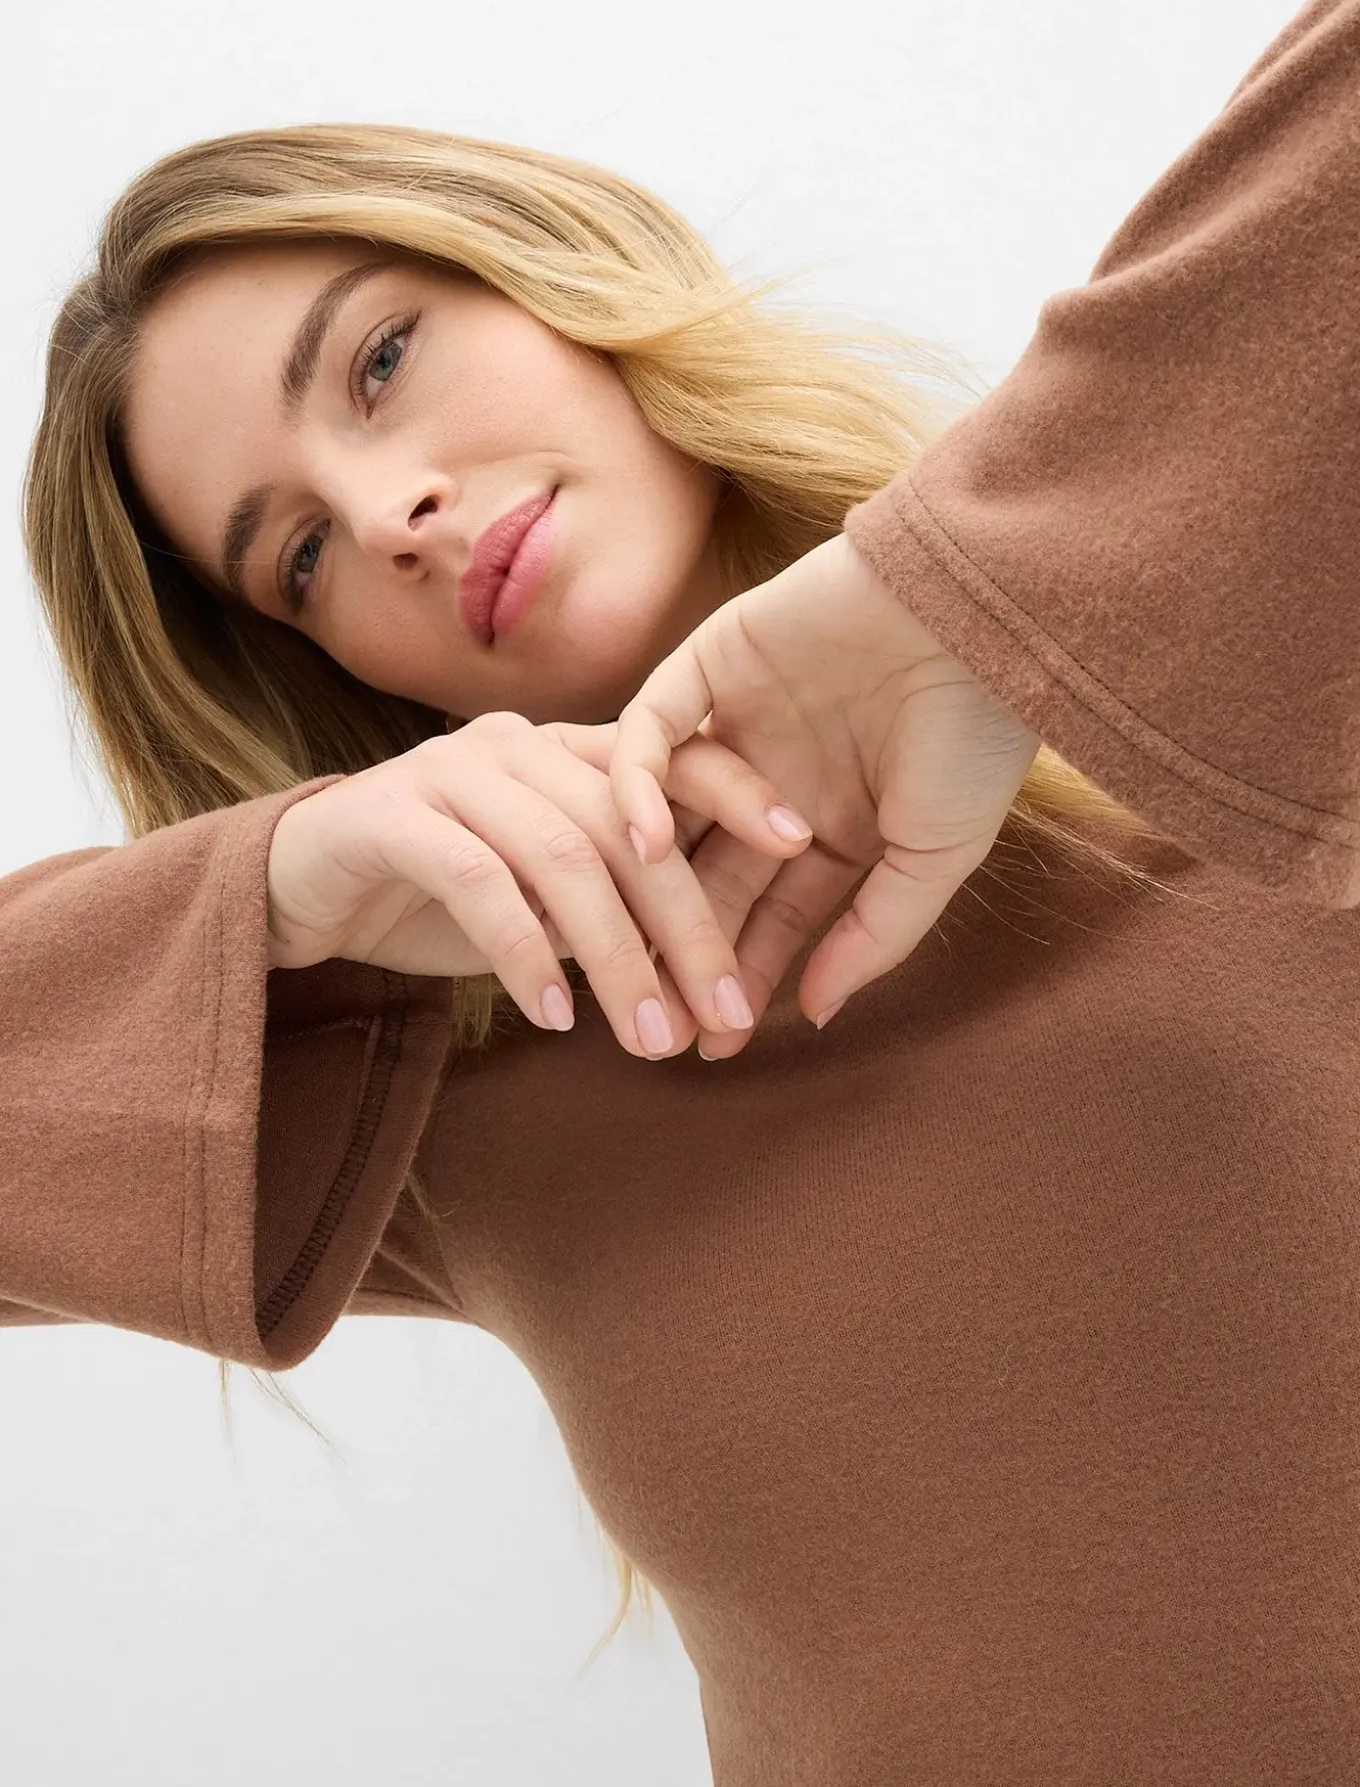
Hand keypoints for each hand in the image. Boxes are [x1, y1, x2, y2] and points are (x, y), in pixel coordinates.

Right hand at [266, 711, 811, 1059]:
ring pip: (563, 854)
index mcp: (566, 751)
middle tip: (726, 1011)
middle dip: (687, 924)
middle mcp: (517, 747)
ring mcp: (451, 772)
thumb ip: (612, 913)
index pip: (670, 756)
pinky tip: (552, 1015)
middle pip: (628, 824)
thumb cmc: (438, 893)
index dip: (738, 792)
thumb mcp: (541, 899)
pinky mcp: (391, 815)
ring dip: (616, 956)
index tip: (803, 846)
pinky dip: (524, 952)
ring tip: (649, 1039)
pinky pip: (477, 881)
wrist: (301, 884)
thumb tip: (708, 989)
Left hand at [610, 533, 1040, 1049]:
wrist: (979, 616)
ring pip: (666, 810)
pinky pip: (651, 731)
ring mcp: (739, 721)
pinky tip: (647, 843)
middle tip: (648, 1012)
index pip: (770, 914)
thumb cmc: (978, 737)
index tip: (710, 1042)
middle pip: (706, 876)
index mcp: (833, 824)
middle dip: (680, 946)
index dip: (740, 974)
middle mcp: (776, 778)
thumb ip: (874, 934)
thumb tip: (814, 1012)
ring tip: (629, 942)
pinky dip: (639, 783)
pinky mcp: (709, 663)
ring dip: (645, 876)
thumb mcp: (938, 855)